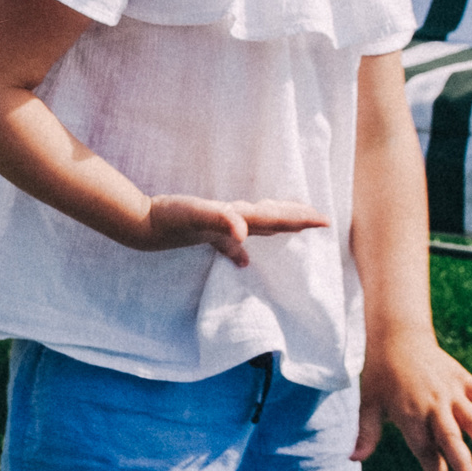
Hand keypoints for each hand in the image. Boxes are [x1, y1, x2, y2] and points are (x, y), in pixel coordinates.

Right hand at [126, 195, 329, 263]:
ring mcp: (219, 227)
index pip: (276, 218)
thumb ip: (221, 224)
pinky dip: (238, 240)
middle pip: (272, 221)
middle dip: (296, 220)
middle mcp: (233, 223)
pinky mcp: (205, 227)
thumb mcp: (198, 216)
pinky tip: (242, 254)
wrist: (146, 228)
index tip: (325, 221)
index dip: (300, 218)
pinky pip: (229, 233)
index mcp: (237, 219)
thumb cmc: (172, 218)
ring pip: (255, 224)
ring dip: (275, 223)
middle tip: (321, 220)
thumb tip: (244, 238)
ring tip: (293, 224)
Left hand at [355, 329, 471, 470]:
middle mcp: (433, 405)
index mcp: (410, 414)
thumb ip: (366, 432)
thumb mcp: (368, 402)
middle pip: (450, 438)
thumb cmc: (379, 372)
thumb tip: (352, 458)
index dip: (437, 470)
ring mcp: (450, 391)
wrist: (396, 335)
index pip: (425, 449)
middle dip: (463, 462)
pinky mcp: (462, 379)